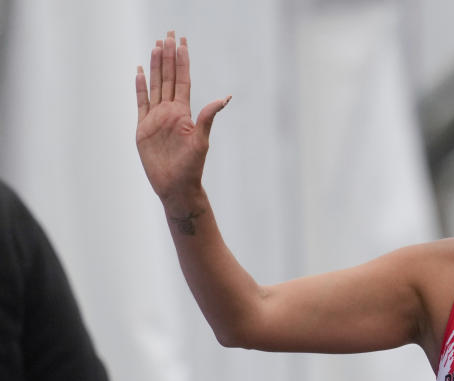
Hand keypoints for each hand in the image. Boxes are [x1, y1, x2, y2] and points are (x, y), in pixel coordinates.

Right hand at [135, 31, 229, 204]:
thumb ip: (208, 117)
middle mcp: (170, 111)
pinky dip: (140, 87)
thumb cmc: (191, 167)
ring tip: (155, 46)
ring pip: (155, 85)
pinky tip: (140, 72)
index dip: (182, 61)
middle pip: (168, 77)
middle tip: (169, 34)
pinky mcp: (143, 127)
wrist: (175, 186)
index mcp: (184, 113)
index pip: (183, 80)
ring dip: (155, 66)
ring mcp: (156, 118)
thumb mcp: (201, 141)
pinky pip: (141, 102)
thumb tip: (225, 97)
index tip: (182, 41)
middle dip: (168, 55)